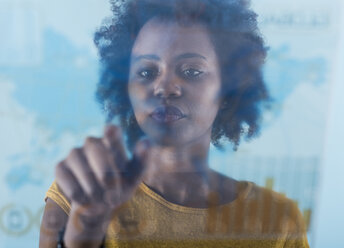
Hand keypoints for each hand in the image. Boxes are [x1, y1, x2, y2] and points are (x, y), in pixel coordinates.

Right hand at [55, 125, 150, 246]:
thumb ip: (142, 160)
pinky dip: (80, 195)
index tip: (109, 131)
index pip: (112, 131)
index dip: (111, 133)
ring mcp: (74, 153)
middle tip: (114, 197)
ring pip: (84, 169)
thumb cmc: (121, 185)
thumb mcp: (134, 176)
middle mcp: (92, 142)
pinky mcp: (60, 167)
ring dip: (95, 190)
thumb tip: (146, 141)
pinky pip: (69, 181)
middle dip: (108, 177)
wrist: (99, 203)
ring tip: (102, 200)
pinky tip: (86, 200)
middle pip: (99, 153)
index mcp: (112, 140)